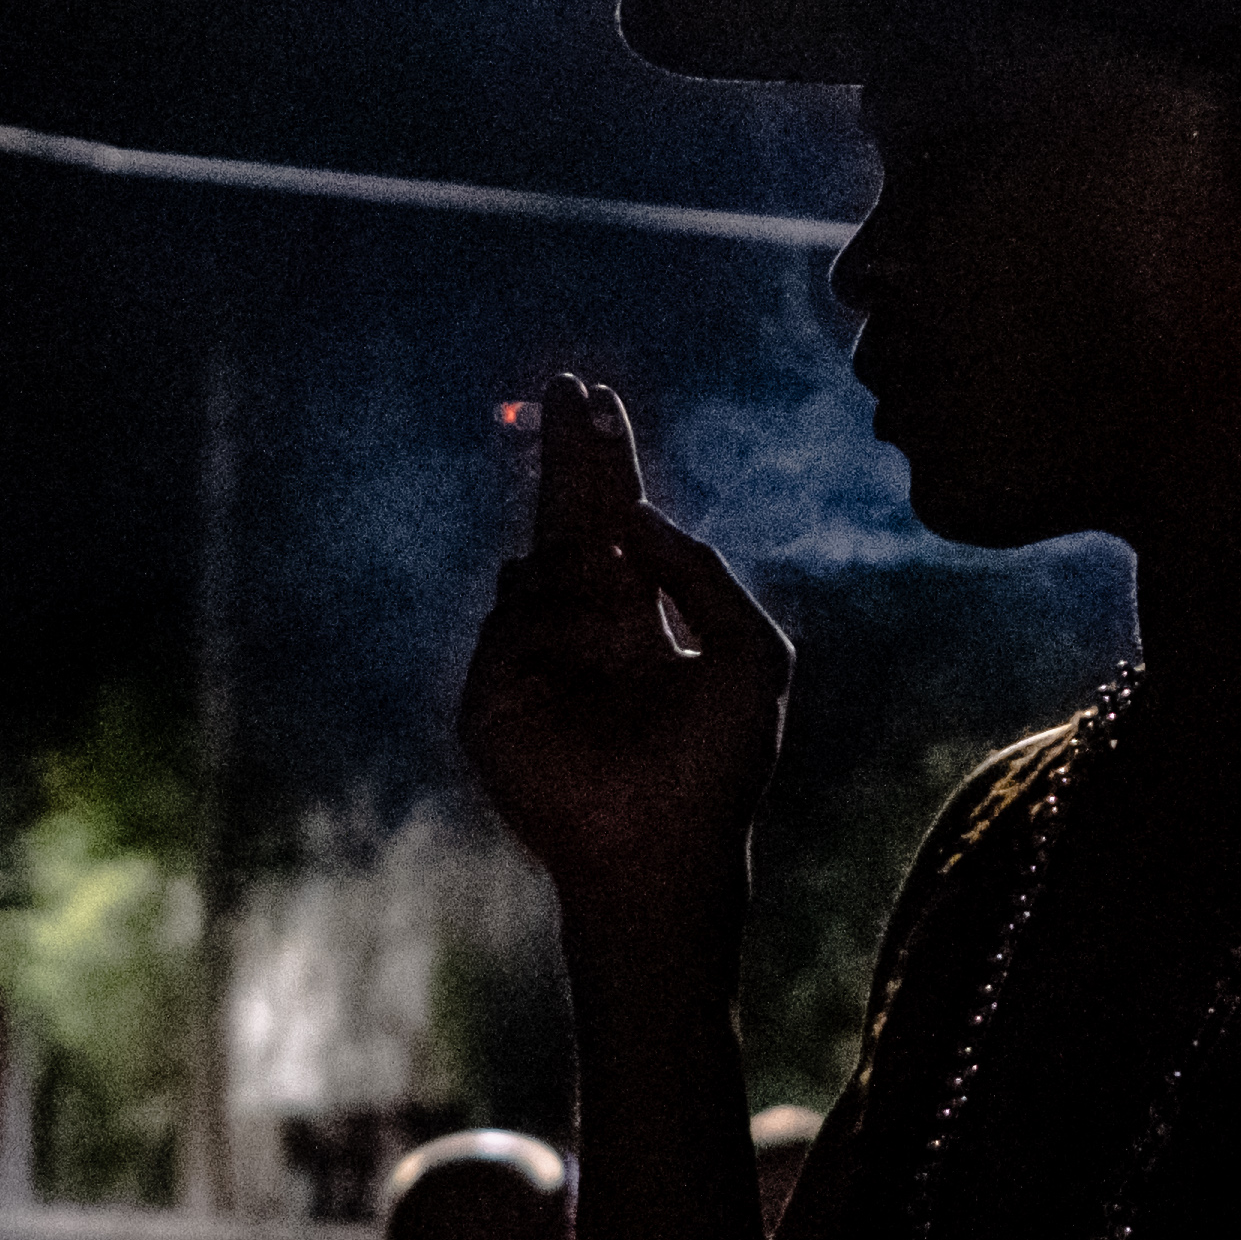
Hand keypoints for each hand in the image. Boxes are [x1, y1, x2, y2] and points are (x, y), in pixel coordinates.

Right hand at [461, 375, 791, 928]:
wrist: (664, 851)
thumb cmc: (717, 765)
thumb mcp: (748, 653)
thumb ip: (703, 574)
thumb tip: (638, 515)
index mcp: (637, 618)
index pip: (614, 521)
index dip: (606, 460)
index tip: (595, 400)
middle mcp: (581, 630)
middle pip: (567, 520)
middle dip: (567, 455)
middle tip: (566, 388)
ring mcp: (532, 661)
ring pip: (536, 569)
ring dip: (572, 552)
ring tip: (616, 616)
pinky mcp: (492, 698)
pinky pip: (509, 625)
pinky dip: (547, 615)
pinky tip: (583, 629)